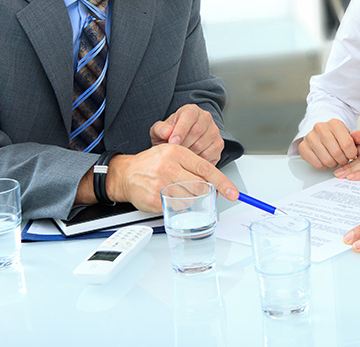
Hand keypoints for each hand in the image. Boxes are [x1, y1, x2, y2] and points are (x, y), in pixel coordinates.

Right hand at [104, 144, 238, 212]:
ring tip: (178, 190)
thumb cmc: (152, 163)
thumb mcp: (173, 153)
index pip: (205, 169)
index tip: (233, 193)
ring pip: (190, 199)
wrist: (126, 173)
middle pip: (199, 186)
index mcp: (177, 152)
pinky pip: (176, 208)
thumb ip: (193, 164)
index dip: (222, 182)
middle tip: (199, 190)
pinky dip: (178, 206)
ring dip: (190, 199)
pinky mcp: (154, 199)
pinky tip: (169, 197)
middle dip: (204, 191)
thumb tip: (214, 181)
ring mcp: (160, 184)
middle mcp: (169, 166)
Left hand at [150, 104, 223, 164]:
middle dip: (183, 144)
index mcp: (191, 110)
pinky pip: (209, 154)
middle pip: (197, 131)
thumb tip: (167, 132)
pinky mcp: (219, 144)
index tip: (172, 142)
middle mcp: (205, 118)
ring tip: (180, 155)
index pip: (189, 117)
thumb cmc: (169, 136)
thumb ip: (159, 129)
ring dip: (189, 153)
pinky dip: (197, 159)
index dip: (181, 130)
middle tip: (174, 152)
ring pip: (202, 144)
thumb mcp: (158, 132)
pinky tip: (190, 158)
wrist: (180, 144)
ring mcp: (214, 131)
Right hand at [298, 119, 359, 168]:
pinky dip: (324, 166)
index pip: (347, 143)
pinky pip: (317, 163)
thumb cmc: (336, 136)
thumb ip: (357, 137)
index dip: (352, 154)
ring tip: (335, 159)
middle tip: (343, 158)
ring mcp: (310, 137)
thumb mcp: (349, 135)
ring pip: (327, 160)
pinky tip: (326, 160)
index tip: (351, 154)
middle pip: (337, 153)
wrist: (321, 133)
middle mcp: (320, 128)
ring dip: (334, 163)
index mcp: (334, 123)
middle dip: (343, 160)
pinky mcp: (303, 147)